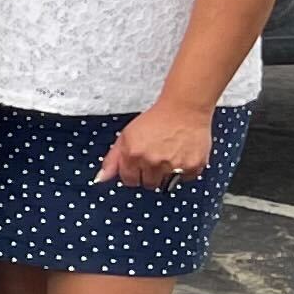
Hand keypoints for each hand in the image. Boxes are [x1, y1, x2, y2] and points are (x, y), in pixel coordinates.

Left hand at [100, 96, 217, 190]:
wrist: (185, 109)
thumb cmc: (156, 120)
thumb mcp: (127, 136)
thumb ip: (113, 159)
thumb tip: (101, 179)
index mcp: (133, 154)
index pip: (129, 180)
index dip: (133, 172)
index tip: (139, 164)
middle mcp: (153, 161)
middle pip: (148, 184)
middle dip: (149, 174)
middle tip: (156, 157)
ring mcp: (174, 165)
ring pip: (166, 183)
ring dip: (166, 173)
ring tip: (168, 155)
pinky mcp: (193, 166)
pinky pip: (185, 179)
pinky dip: (184, 171)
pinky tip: (182, 154)